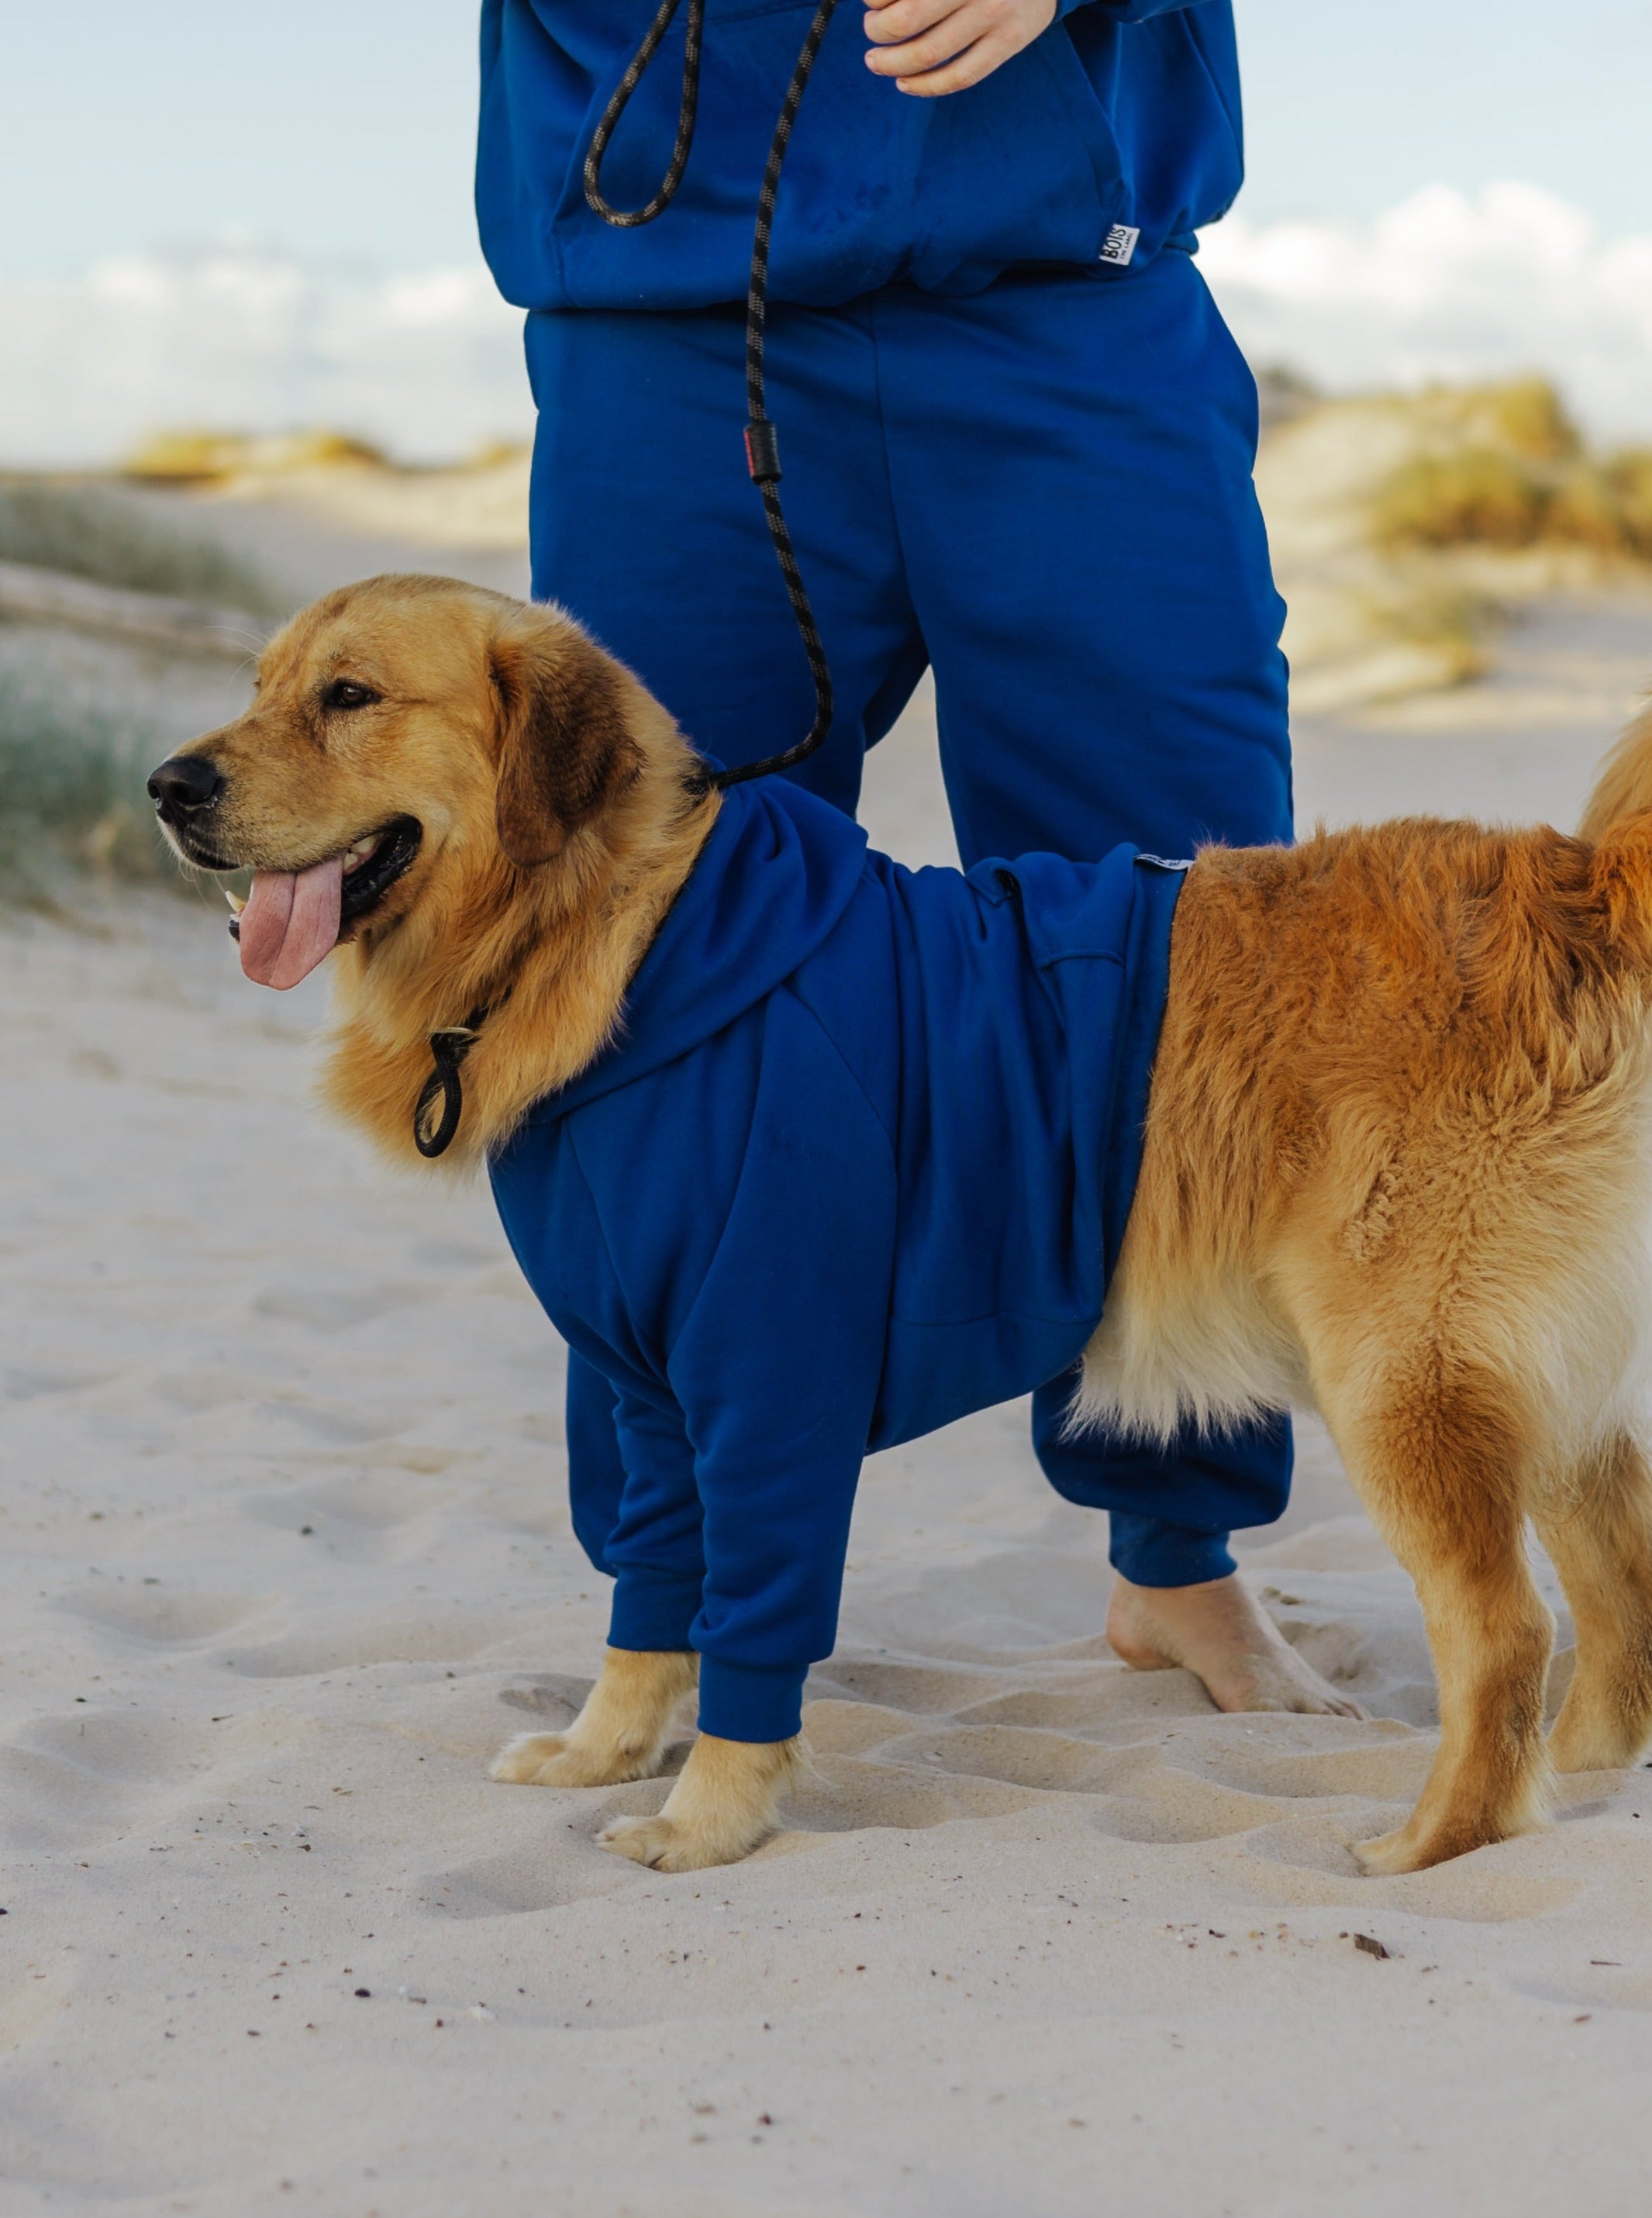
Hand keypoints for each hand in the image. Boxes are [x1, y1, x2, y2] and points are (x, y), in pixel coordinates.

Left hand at [863, 0, 1058, 95]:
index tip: (872, 3)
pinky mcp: (1008, 42)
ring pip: (928, 53)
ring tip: (877, 61)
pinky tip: (904, 84)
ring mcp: (993, 16)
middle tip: (872, 31)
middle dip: (877, 31)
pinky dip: (926, 86)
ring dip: (893, 63)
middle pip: (906, 20)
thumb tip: (877, 2)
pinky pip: (961, 76)